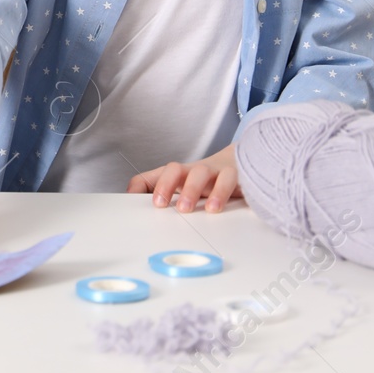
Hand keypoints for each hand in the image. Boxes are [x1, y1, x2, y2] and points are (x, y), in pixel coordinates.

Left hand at [126, 144, 243, 212]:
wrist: (242, 163)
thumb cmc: (209, 181)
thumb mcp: (187, 190)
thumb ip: (166, 199)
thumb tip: (140, 207)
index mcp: (179, 175)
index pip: (154, 175)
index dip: (141, 185)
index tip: (131, 200)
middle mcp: (193, 171)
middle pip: (175, 169)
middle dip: (164, 185)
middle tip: (159, 204)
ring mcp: (214, 172)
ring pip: (200, 172)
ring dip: (191, 190)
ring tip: (185, 209)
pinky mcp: (234, 176)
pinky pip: (228, 179)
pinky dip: (221, 192)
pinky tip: (215, 208)